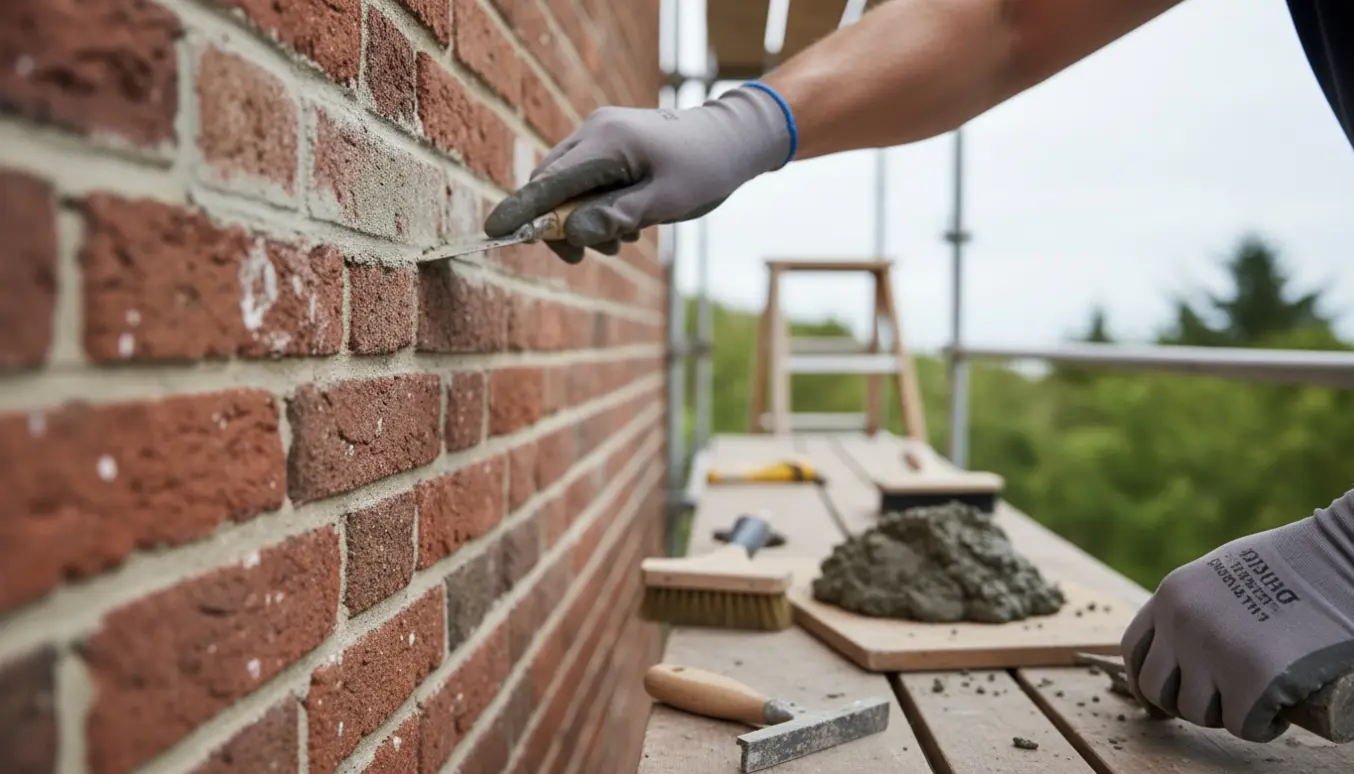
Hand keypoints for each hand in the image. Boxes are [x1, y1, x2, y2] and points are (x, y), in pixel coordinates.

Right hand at [483, 84, 794, 263]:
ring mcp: (602, 133)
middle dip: (559, 225)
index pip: (549, 182)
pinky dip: (594, 206)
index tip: (494, 233)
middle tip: (584, 257)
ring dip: (582, 219)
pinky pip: (585, 178)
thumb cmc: (706, 169)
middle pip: (551, 184)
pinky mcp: (610, 141)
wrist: (734, 138)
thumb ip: (616, 215)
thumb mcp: (666, 201)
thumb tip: (572, 233)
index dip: (520, 211)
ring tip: (620, 242)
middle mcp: (596, 131)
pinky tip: (625, 224)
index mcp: (607, 143)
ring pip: (567, 184)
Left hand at [1121, 490, 1353, 741]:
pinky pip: (1243, 726)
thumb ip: (1198, 604)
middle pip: (1156, 688)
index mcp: (1171, 596)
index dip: (1148, 679)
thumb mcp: (1222, 572)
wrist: (1339, 562)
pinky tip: (1278, 713)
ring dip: (1224, 714)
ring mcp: (1212, 654)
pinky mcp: (1251, 682)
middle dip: (1183, 702)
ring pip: (1197, 712)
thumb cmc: (1294, 564)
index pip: (1135, 650)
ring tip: (1254, 698)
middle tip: (1218, 700)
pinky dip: (1262, 726)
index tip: (1161, 696)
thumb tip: (1182, 642)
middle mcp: (1180, 625)